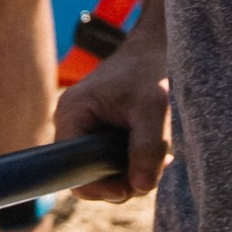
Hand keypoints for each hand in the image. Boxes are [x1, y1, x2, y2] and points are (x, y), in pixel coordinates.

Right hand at [55, 30, 169, 198]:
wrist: (159, 44)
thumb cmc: (153, 69)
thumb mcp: (154, 108)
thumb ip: (148, 148)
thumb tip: (141, 187)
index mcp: (72, 115)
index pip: (72, 172)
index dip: (101, 187)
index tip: (132, 186)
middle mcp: (71, 122)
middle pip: (89, 175)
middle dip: (124, 179)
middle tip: (157, 165)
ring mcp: (83, 125)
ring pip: (103, 170)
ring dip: (134, 170)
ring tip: (161, 154)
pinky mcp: (99, 128)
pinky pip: (111, 158)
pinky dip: (134, 160)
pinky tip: (157, 151)